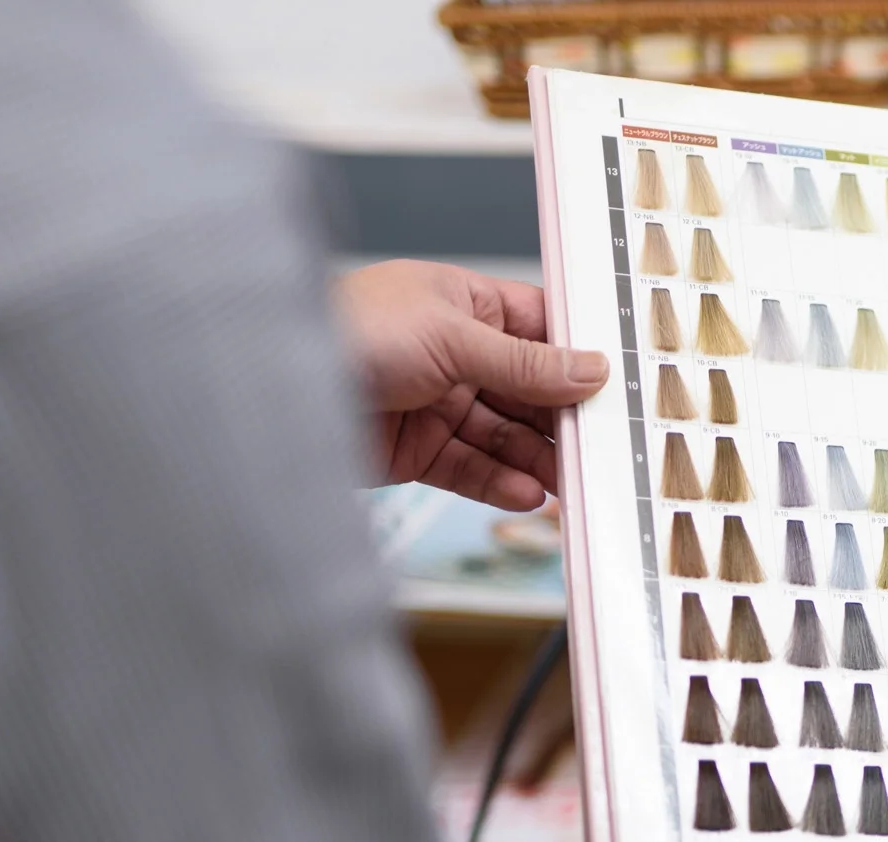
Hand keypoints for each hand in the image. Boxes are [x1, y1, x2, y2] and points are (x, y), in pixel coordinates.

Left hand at [336, 260, 609, 510]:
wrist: (265, 390)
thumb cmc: (346, 331)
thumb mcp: (452, 336)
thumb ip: (525, 362)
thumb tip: (590, 369)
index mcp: (463, 303)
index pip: (540, 329)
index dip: (580, 356)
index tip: (621, 384)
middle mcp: (453, 352)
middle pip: (529, 390)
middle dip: (564, 419)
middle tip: (603, 447)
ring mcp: (436, 403)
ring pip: (506, 436)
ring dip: (540, 459)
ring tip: (570, 481)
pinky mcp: (417, 451)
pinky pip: (473, 469)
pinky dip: (501, 483)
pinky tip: (527, 492)